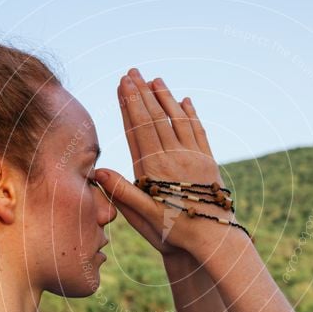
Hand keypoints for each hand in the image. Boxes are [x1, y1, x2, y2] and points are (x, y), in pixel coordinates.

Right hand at [94, 69, 232, 255]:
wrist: (214, 240)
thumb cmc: (174, 232)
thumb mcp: (144, 216)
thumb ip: (123, 192)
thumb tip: (98, 171)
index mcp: (156, 168)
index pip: (139, 128)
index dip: (130, 104)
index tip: (123, 83)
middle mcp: (175, 157)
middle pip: (156, 118)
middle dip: (143, 93)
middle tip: (134, 71)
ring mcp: (194, 157)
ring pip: (178, 119)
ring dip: (166, 97)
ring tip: (156, 79)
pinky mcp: (208, 162)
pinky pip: (198, 131)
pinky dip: (191, 114)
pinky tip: (186, 101)